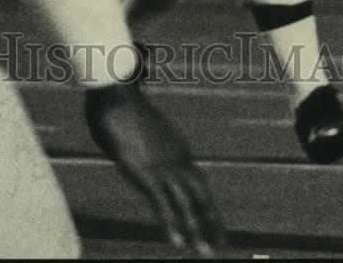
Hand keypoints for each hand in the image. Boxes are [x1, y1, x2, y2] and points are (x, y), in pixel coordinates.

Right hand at [84, 81, 223, 255]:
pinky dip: (172, 225)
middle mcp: (178, 160)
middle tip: (224, 245)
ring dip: (197, 230)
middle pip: (201, 195)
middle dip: (212, 221)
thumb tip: (135, 145)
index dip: (207, 205)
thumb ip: (144, 143)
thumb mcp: (141, 130)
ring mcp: (164, 167)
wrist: (117, 96)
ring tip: (205, 252)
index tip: (215, 223)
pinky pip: (163, 205)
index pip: (197, 183)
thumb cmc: (123, 109)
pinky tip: (178, 244)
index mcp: (178, 149)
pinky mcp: (147, 173)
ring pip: (186, 204)